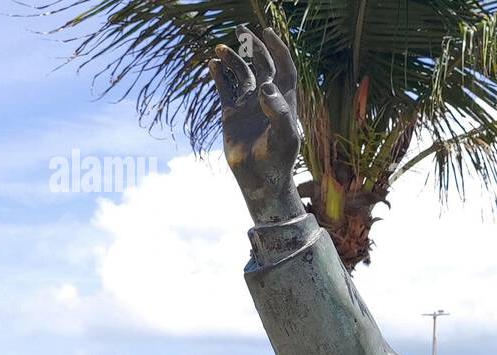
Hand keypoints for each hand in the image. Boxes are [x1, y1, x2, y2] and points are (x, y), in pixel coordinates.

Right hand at [209, 27, 303, 223]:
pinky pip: (225, 88)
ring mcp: (249, 105)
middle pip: (262, 66)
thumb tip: (267, 86)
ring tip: (220, 48)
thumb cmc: (277, 161)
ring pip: (241, 75)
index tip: (268, 32)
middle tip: (241, 31)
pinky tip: (212, 64)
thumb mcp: (283, 138)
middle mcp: (267, 99)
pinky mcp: (233, 114)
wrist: (260, 180)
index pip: (284, 68)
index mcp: (284, 101)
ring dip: (232, 59)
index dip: (278, 49)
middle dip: (253, 47)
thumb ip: (279, 113)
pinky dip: (219, 75)